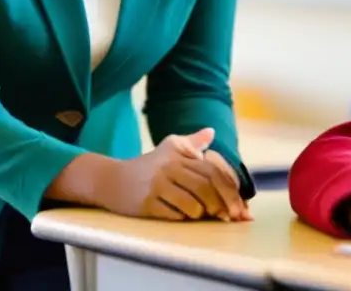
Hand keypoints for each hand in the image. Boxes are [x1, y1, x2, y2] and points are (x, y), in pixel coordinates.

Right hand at [97, 128, 246, 221]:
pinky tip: (182, 216)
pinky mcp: (146, 203)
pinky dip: (183, 218)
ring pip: (192, 204)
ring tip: (200, 213)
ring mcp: (156, 185)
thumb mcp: (168, 148)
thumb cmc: (147, 166)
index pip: (212, 170)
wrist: (111, 180)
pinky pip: (174, 215)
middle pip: (205, 187)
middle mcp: (168, 166)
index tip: (239, 204)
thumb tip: (211, 132)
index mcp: (177, 152)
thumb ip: (191, 142)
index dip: (229, 189)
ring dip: (201, 213)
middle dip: (220, 204)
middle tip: (226, 215)